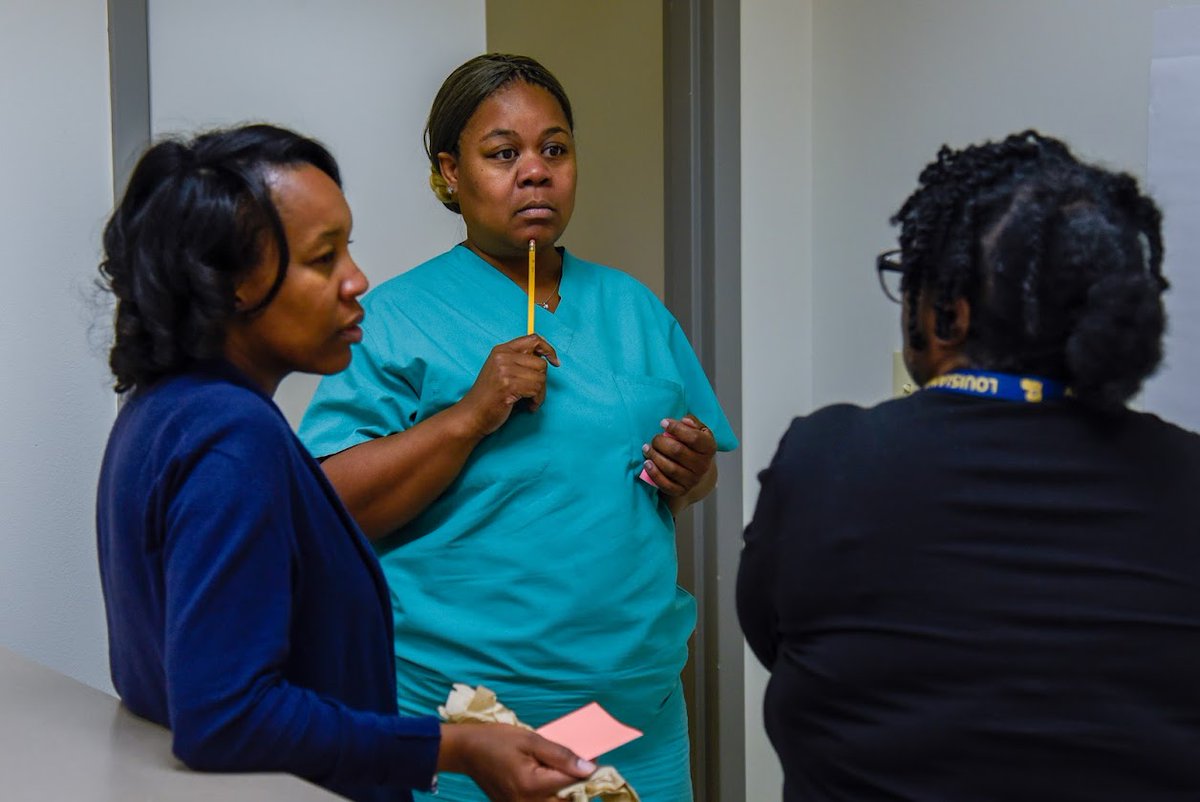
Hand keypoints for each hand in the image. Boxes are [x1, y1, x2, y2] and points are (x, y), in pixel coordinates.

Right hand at [438, 723, 595, 801]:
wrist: (466, 751)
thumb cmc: (497, 740)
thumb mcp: (530, 740)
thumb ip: (561, 755)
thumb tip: (589, 767)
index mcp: (531, 786)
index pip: (572, 783)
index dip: (587, 769)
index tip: (595, 757)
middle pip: (567, 801)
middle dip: (578, 786)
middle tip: (582, 766)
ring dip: (566, 792)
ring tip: (566, 773)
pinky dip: (552, 795)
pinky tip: (551, 779)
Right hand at [456, 335, 559, 438]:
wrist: (472, 415)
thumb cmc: (490, 397)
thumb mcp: (501, 371)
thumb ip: (519, 362)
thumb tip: (546, 358)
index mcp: (501, 350)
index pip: (533, 339)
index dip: (548, 349)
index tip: (555, 362)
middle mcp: (502, 357)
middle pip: (541, 364)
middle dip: (542, 382)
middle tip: (533, 394)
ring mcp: (504, 370)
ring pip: (541, 378)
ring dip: (539, 394)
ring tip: (529, 402)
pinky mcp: (508, 385)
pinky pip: (536, 389)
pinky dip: (536, 401)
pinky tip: (528, 407)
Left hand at [642, 413, 717, 498]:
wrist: (697, 472)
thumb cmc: (694, 447)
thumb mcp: (699, 431)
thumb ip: (693, 423)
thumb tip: (685, 420)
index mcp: (709, 448)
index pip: (693, 437)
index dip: (676, 428)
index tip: (663, 423)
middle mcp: (703, 466)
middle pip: (678, 451)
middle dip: (661, 442)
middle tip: (654, 438)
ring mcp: (692, 480)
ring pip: (670, 468)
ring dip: (655, 456)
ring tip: (647, 449)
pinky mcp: (681, 490)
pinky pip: (666, 484)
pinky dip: (654, 474)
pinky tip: (647, 464)